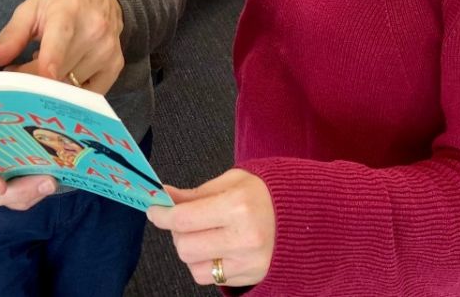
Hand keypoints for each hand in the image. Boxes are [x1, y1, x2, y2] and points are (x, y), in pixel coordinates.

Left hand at [0, 0, 123, 93]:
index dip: (49, 62)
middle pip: (58, 71)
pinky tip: (63, 75)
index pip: (60, 39)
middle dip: (31, 79)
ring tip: (41, 67)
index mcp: (68, 10)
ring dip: (50, 86)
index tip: (38, 80)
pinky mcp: (115, 66)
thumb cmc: (62, 1)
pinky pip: (88, 94)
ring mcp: (107, 50)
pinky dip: (70, 92)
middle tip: (16, 72)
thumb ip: (11, 36)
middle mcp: (93, 30)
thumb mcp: (32, 9)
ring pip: (71, 86)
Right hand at [0, 160, 56, 210]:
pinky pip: (22, 200)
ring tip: (52, 181)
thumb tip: (13, 108)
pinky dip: (37, 191)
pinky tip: (50, 180)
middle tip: (47, 181)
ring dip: (35, 192)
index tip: (0, 185)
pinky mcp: (9, 195)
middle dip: (23, 190)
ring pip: (12, 201)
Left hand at [146, 170, 274, 287]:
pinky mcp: (252, 278)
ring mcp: (249, 263)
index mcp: (237, 207)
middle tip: (183, 221)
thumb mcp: (231, 182)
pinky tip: (218, 248)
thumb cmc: (265, 193)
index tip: (154, 211)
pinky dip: (207, 264)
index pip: (184, 219)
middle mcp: (243, 239)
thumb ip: (195, 194)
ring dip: (191, 252)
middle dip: (177, 234)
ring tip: (203, 235)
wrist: (305, 215)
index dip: (162, 216)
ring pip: (195, 269)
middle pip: (186, 248)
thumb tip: (163, 197)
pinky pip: (212, 279)